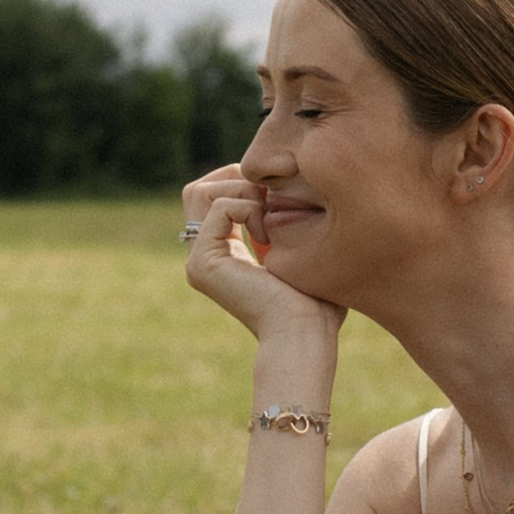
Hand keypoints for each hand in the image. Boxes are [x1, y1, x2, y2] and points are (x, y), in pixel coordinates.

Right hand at [181, 168, 343, 348]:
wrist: (304, 334)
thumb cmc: (316, 303)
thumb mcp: (298, 252)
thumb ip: (284, 223)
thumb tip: (278, 194)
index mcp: (223, 254)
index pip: (214, 196)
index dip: (245, 183)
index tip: (280, 200)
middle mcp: (203, 257)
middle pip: (199, 189)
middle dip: (238, 179)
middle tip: (272, 200)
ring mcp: (198, 261)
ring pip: (201, 191)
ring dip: (243, 192)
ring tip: (270, 220)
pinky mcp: (202, 263)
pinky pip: (219, 206)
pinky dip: (249, 208)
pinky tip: (268, 237)